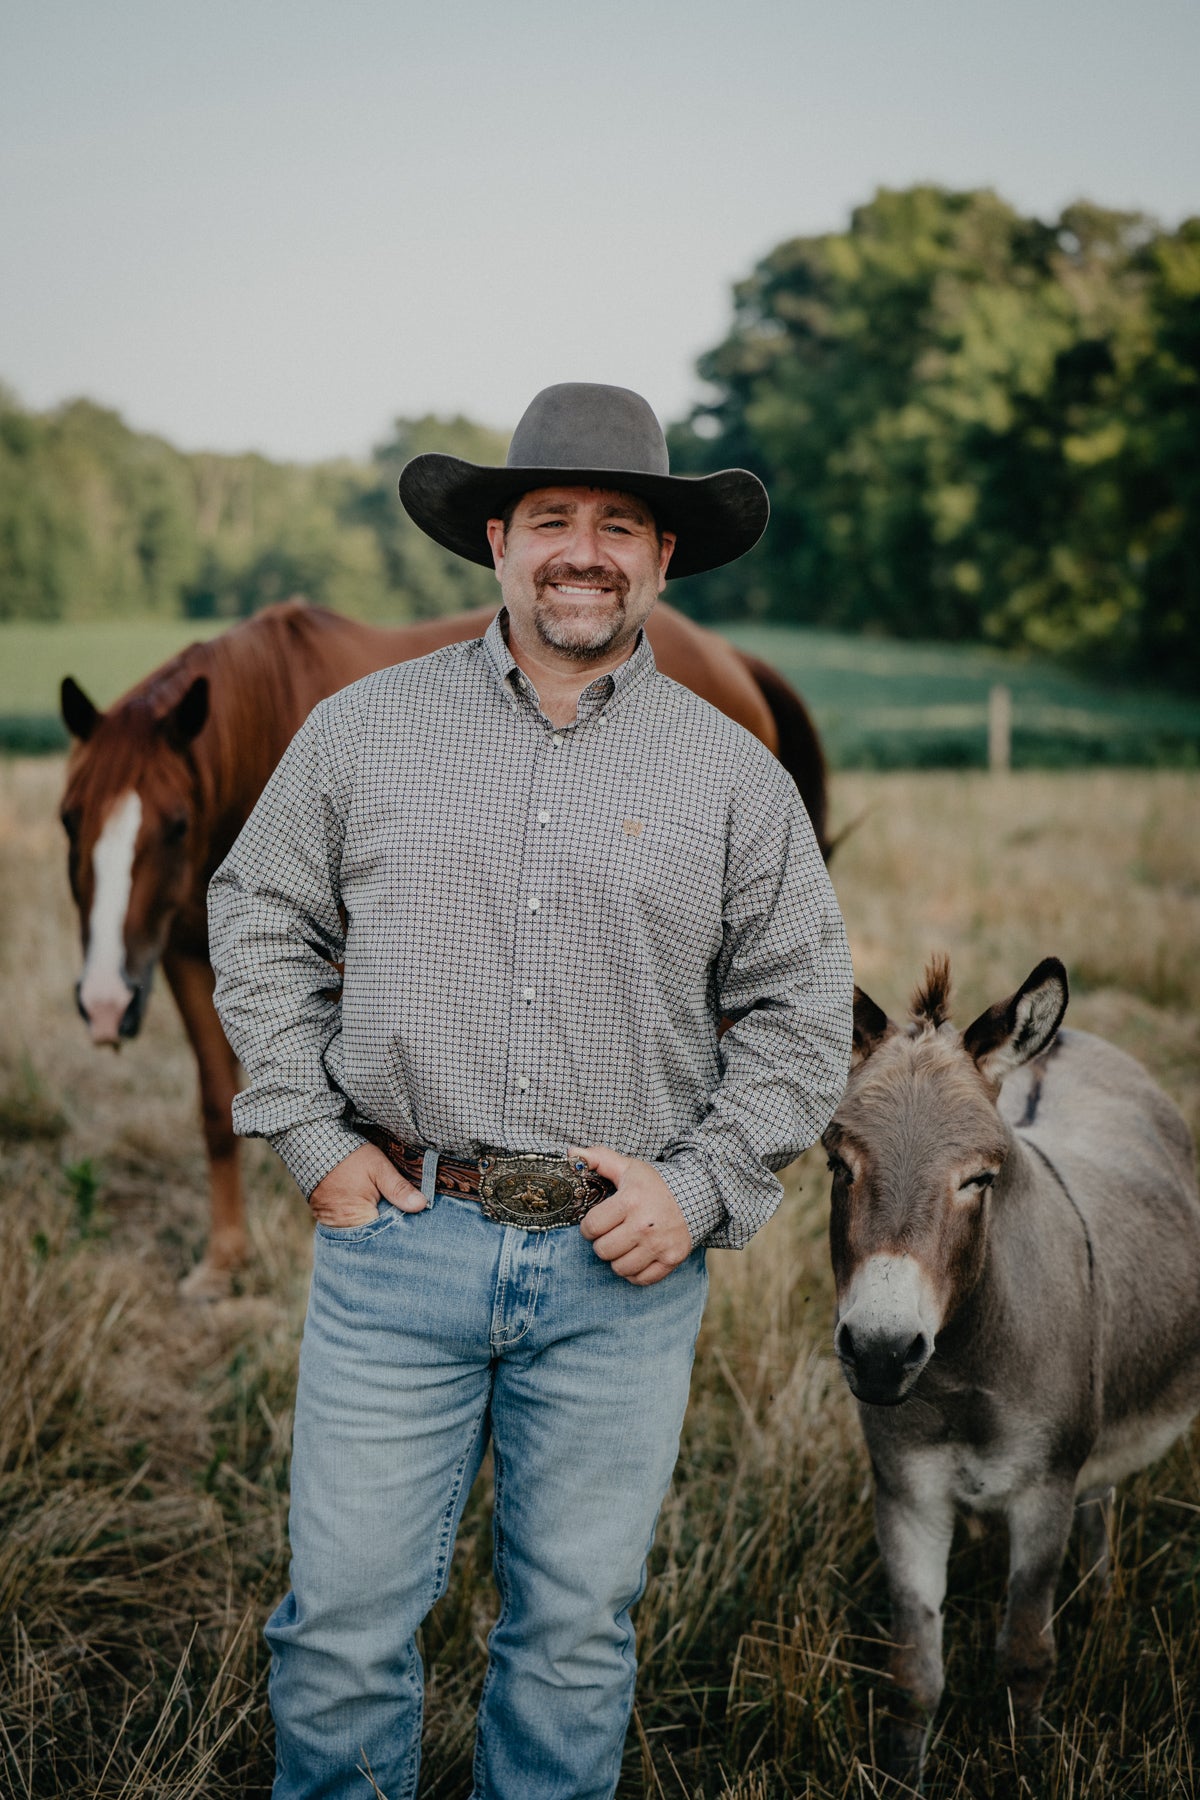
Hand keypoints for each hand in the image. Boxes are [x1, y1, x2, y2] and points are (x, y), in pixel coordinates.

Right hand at [309, 1144, 424, 1227]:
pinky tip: (373, 1211)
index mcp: (357, 1220)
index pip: (386, 1238)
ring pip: (361, 1234)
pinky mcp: (327, 1218)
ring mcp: (332, 1226)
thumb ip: (399, 1188)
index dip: (402, 1232)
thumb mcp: (379, 1168)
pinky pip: (349, 1227)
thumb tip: (422, 1205)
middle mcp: (342, 1229)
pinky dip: (362, 1221)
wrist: (314, 1145)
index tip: (416, 1225)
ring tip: (391, 1215)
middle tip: (407, 1220)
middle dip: (390, 1232)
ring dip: (376, 1226)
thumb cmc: (349, 1156)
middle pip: (373, 1240)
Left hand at [571, 1144, 693, 1285]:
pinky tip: (637, 1256)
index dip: (589, 1226)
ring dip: (618, 1258)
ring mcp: (659, 1244)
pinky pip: (641, 1279)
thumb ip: (598, 1159)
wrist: (696, 1196)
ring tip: (624, 1244)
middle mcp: (645, 1225)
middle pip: (603, 1251)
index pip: (591, 1227)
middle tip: (612, 1233)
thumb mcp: (628, 1167)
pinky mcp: (672, 1259)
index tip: (597, 1222)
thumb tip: (570, 1153)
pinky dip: (635, 1272)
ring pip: (620, 1268)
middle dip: (602, 1242)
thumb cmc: (655, 1184)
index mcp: (630, 1201)